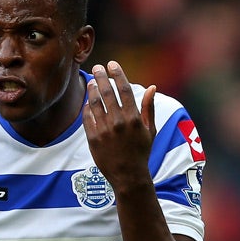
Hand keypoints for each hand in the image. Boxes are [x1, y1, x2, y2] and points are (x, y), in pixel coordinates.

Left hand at [83, 60, 156, 191]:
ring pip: (95, 104)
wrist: (128, 176)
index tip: (112, 64)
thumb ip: (149, 108)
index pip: (124, 90)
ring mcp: (104, 131)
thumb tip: (152, 87)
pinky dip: (87, 107)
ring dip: (92, 90)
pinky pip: (87, 118)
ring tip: (91, 81)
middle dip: (101, 77)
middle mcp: (118, 123)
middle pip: (107, 93)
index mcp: (134, 118)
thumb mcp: (150, 130)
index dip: (117, 74)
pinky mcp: (93, 139)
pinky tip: (87, 100)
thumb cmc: (141, 152)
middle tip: (97, 67)